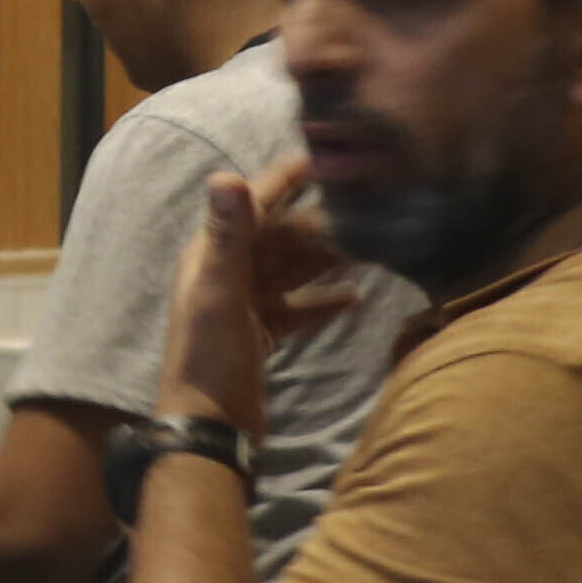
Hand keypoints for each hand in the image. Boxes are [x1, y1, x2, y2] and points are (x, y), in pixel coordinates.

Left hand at [159, 157, 357, 437]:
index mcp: (211, 255)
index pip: (252, 204)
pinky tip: (356, 298)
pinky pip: (297, 308)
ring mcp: (244, 304)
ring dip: (326, 258)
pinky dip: (323, 301)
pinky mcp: (262, 333)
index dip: (284, 179)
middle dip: (319, 222)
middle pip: (279, 237)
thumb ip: (226, 236)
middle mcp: (226, 273)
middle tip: (367, 207)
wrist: (210, 425)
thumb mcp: (219, 293)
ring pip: (292, 269)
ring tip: (371, 245)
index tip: (325, 156)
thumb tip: (227, 175)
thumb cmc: (210, 358)